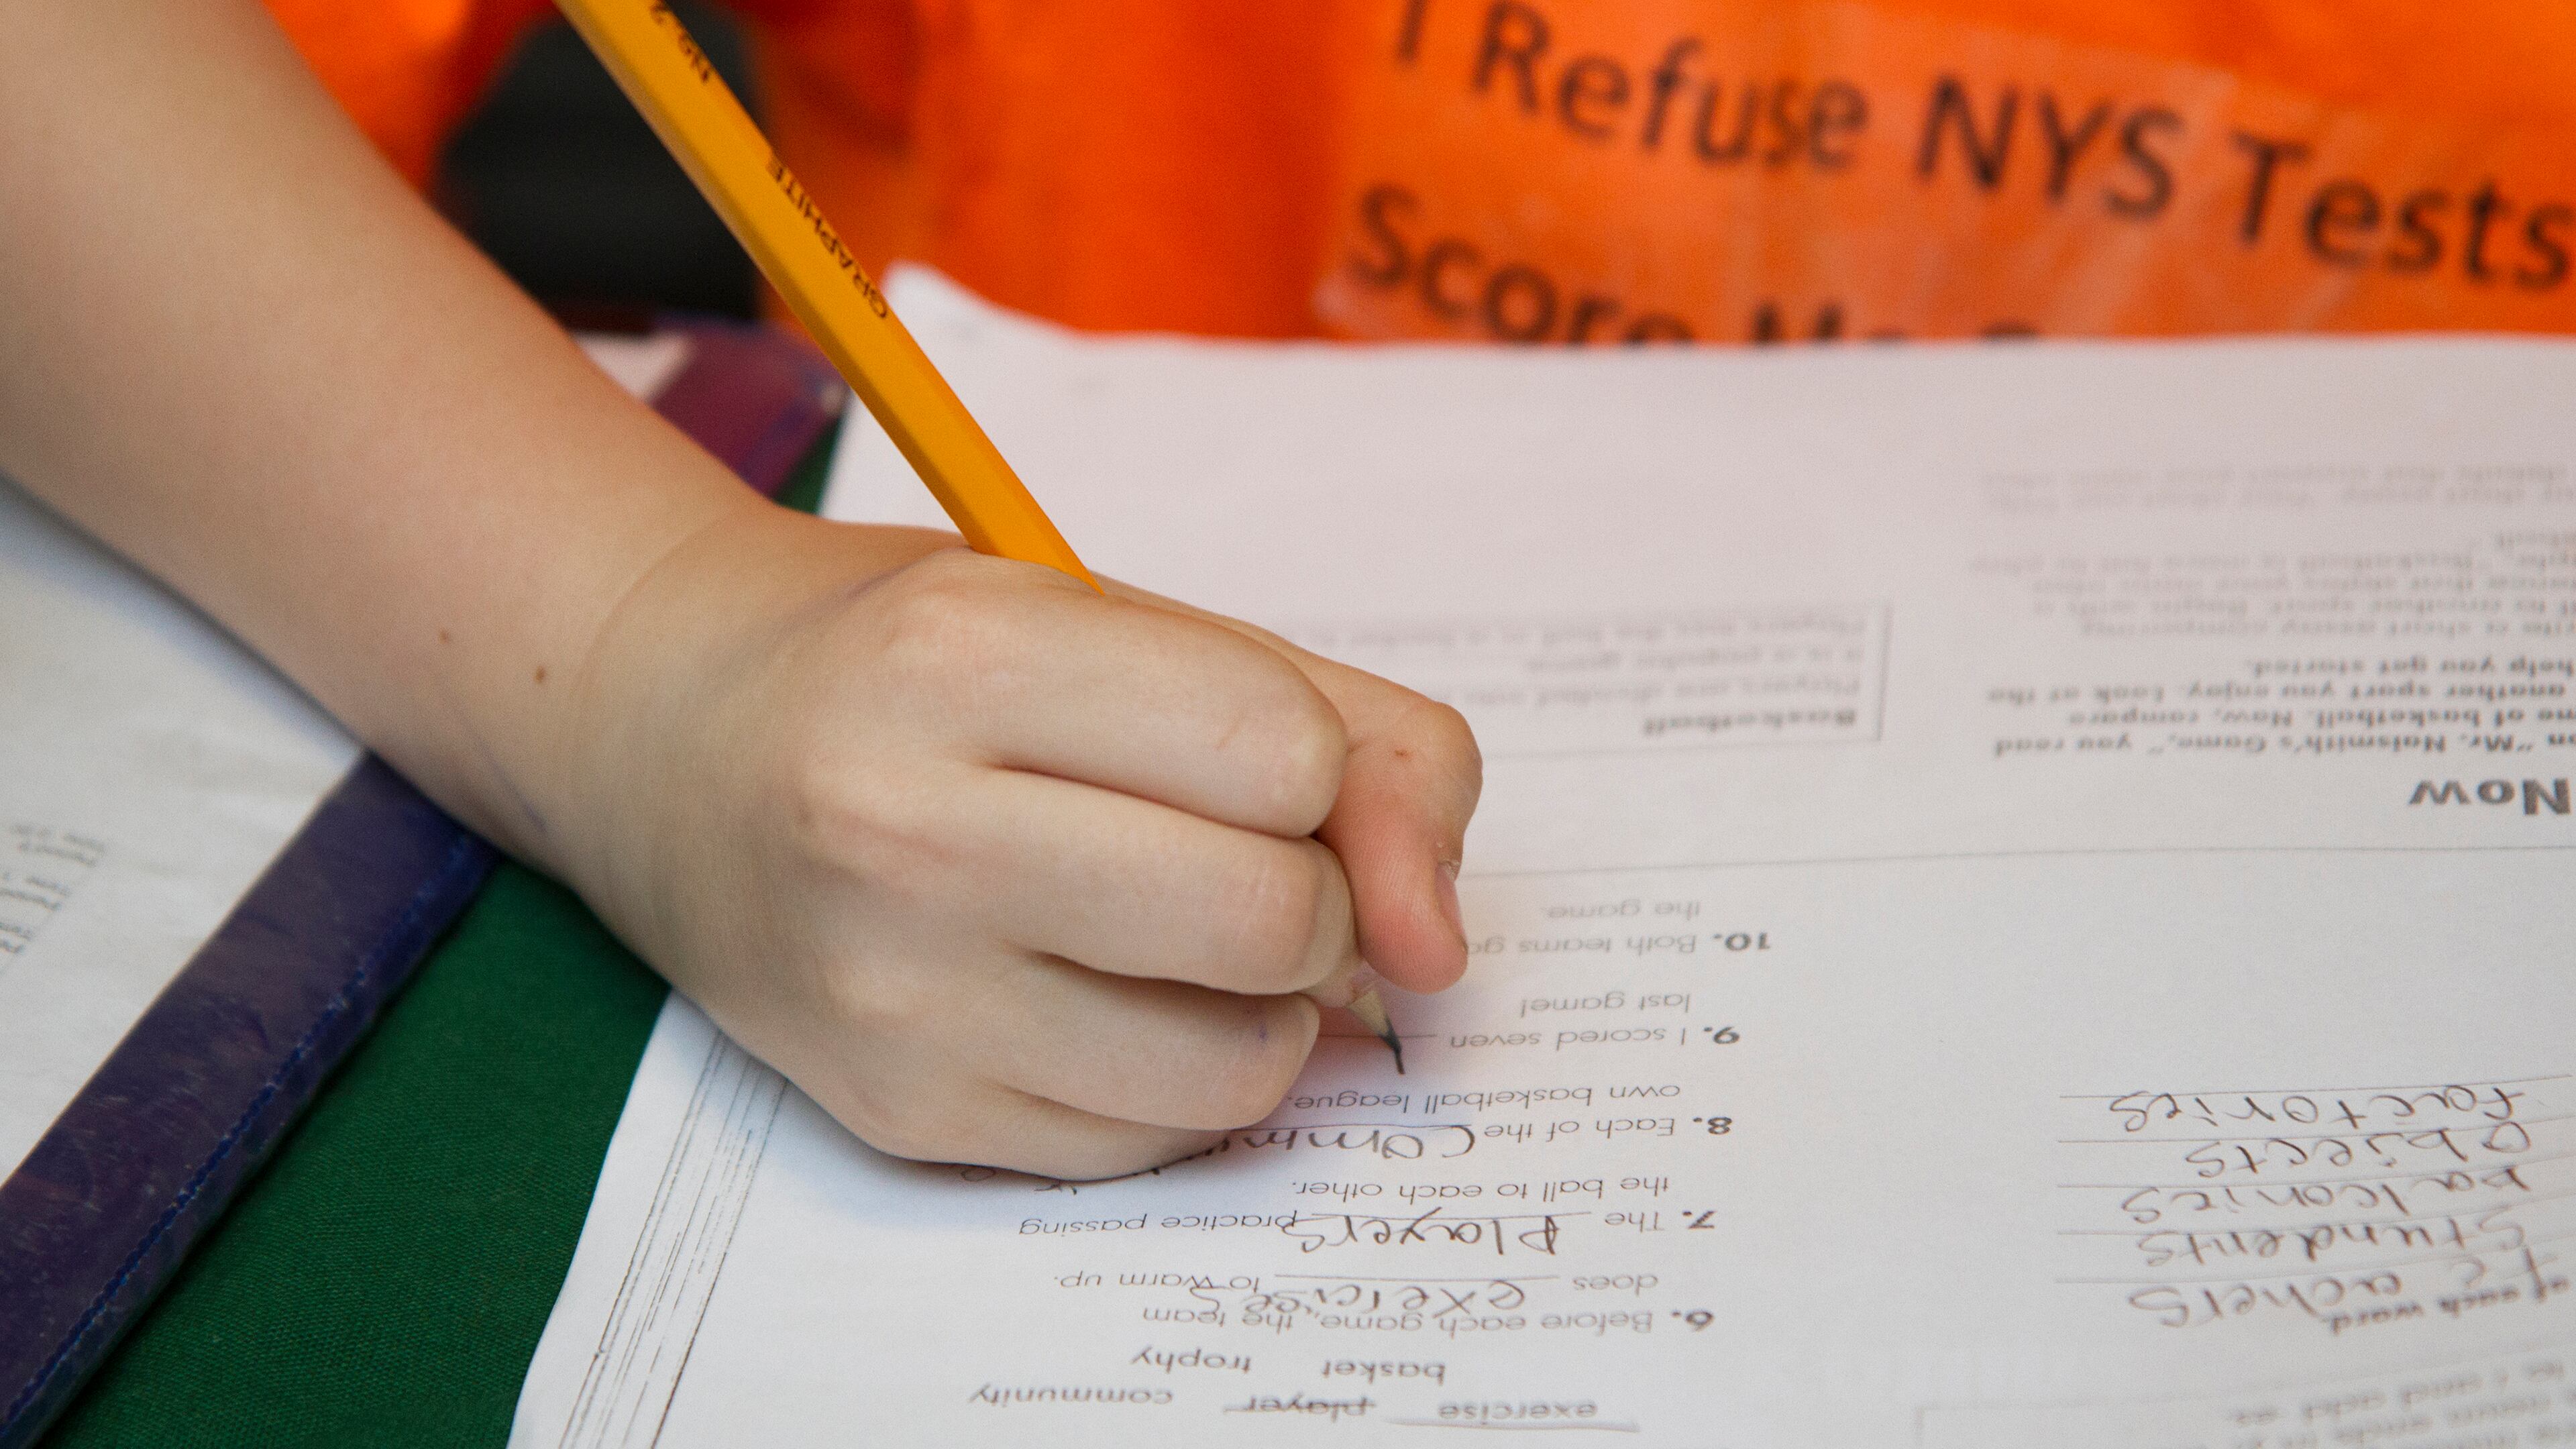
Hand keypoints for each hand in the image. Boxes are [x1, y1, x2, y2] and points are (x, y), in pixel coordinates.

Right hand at [554, 505, 1481, 1179]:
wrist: (669, 739)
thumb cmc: (929, 664)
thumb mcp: (1137, 622)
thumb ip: (1360, 743)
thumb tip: (1437, 949)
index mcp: (964, 654)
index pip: (1285, 755)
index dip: (1313, 765)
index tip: (1247, 756)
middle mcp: (901, 829)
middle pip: (1273, 920)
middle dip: (1312, 898)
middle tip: (1239, 859)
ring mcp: (889, 990)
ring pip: (1236, 1066)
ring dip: (1267, 1010)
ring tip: (1183, 937)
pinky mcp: (895, 1110)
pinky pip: (1152, 1143)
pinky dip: (1181, 1078)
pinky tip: (1105, 996)